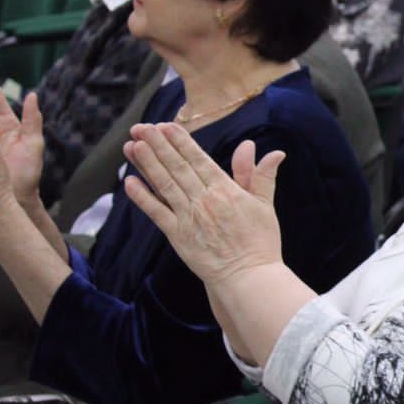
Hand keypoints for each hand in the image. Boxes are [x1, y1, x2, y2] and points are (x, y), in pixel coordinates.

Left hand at [121, 122, 284, 285]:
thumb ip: (260, 176)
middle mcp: (204, 200)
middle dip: (158, 145)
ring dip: (146, 164)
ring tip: (132, 146)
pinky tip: (130, 182)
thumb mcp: (264, 205)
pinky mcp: (177, 236)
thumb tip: (273, 152)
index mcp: (226, 190)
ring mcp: (189, 218)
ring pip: (164, 185)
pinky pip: (156, 213)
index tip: (166, 126)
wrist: (249, 277)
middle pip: (177, 167)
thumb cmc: (260, 242)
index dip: (181, 142)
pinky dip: (142, 197)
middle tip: (141, 127)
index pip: (199, 159)